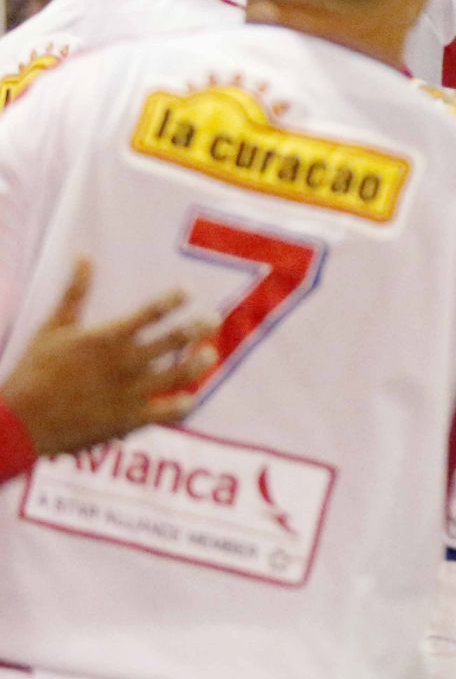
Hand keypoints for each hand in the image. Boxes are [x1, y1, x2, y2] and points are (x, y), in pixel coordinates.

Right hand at [3, 259, 216, 456]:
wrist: (20, 423)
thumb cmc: (34, 372)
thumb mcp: (52, 328)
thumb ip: (74, 293)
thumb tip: (84, 255)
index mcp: (106, 337)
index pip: (152, 311)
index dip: (175, 298)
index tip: (187, 292)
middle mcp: (124, 362)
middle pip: (175, 338)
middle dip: (199, 327)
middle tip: (213, 320)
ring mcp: (131, 392)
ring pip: (181, 373)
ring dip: (200, 362)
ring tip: (209, 354)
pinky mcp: (131, 419)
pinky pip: (171, 410)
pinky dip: (187, 402)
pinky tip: (192, 395)